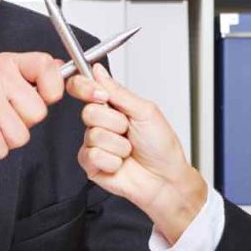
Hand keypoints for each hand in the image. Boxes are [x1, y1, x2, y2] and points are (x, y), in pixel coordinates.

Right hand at [0, 52, 63, 176]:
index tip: (47, 97)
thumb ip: (25, 81)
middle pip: (38, 111)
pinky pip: (2, 148)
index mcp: (1, 64)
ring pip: (22, 134)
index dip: (53, 87)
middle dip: (20, 125)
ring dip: (2, 141)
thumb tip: (58, 71)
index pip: (46, 65)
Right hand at [67, 64, 207, 243]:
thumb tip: (98, 72)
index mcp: (112, 106)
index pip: (84, 88)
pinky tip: (121, 163)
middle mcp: (101, 123)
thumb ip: (118, 91)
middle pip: (88, 111)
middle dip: (114, 122)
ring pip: (93, 135)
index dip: (85, 87)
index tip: (100, 94)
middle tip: (128, 130)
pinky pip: (92, 155)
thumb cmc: (161, 146)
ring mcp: (95, 144)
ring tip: (129, 149)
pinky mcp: (91, 164)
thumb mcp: (145, 111)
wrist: (166, 179)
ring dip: (118, 144)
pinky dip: (112, 160)